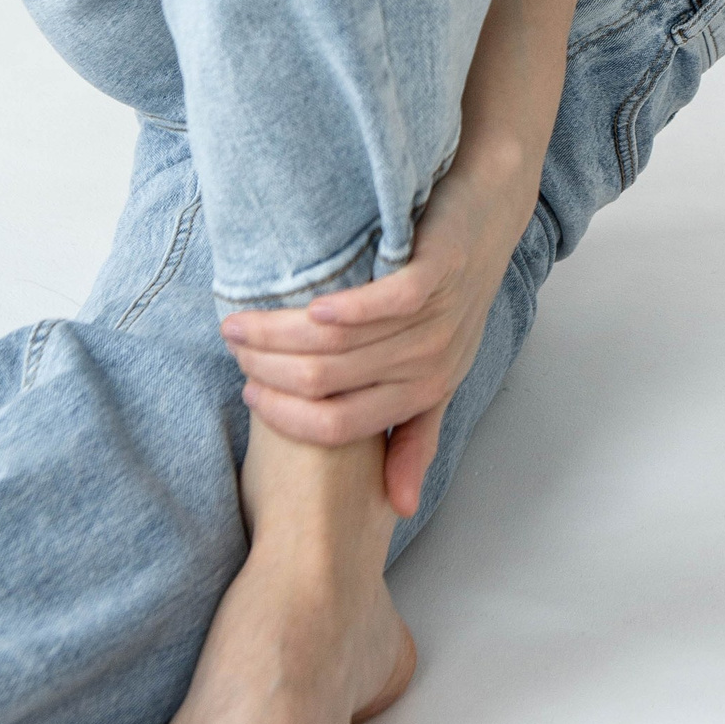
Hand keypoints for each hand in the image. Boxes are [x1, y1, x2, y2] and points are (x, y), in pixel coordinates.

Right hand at [220, 161, 533, 517]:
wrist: (491, 213)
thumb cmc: (456, 295)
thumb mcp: (438, 372)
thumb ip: (413, 435)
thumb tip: (398, 510)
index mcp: (423, 395)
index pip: (336, 428)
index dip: (284, 416)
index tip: (247, 392)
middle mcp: (429, 364)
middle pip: (326, 385)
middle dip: (267, 370)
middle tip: (233, 346)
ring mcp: (434, 319)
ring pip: (340, 347)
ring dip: (281, 336)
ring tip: (242, 322)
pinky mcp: (436, 273)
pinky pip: (383, 303)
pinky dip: (342, 310)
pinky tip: (307, 307)